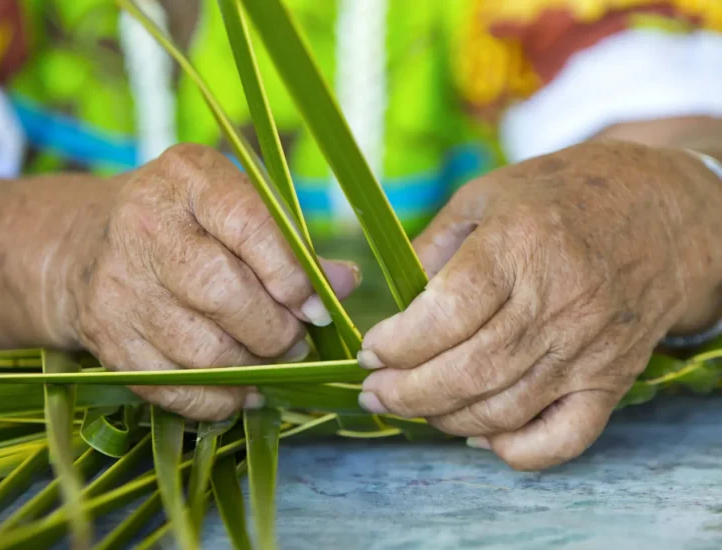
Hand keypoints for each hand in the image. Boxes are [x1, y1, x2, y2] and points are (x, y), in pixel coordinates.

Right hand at [65, 144, 359, 419]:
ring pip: (201, 350)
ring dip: (252, 369)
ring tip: (272, 361)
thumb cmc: (186, 222)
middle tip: (296, 341)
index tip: (316, 307)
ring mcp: (119, 285)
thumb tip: (345, 283)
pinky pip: (173, 387)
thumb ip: (290, 242)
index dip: (291, 275)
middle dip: (275, 331)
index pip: (248, 224)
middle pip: (222, 293)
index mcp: (187, 179)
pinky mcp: (106, 336)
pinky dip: (218, 400)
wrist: (88, 243)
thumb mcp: (234, 206)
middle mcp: (145, 225)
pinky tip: (242, 390)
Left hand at [358, 141, 721, 469]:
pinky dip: (513, 451)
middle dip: (405, 393)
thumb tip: (396, 304)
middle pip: (468, 371)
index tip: (371, 350)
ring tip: (411, 406)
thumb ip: (434, 245)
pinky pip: (562, 440)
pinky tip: (478, 434)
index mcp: (520, 246)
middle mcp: (556, 303)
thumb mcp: (488, 194)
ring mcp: (587, 349)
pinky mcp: (610, 381)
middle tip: (374, 392)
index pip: (446, 313)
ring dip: (443, 419)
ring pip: (502, 410)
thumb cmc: (564, 197)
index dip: (398, 342)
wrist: (662, 214)